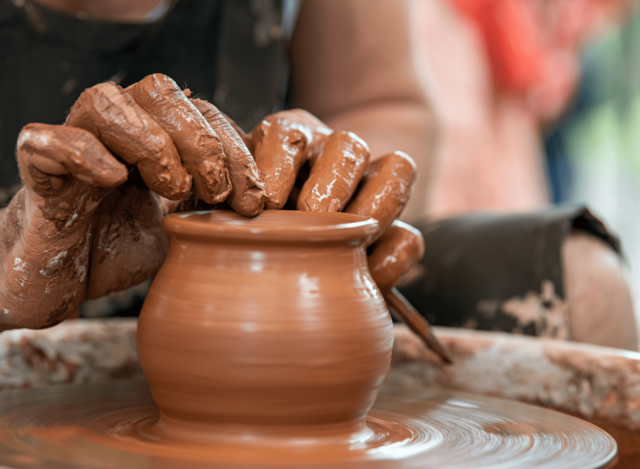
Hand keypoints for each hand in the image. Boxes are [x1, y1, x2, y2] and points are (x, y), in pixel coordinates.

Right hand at [0, 74, 238, 328]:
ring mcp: (76, 140)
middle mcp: (119, 126)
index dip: (235, 151)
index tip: (254, 201)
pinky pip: (49, 138)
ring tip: (171, 189)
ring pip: (107, 100)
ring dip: (151, 142)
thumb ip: (221, 205)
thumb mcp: (189, 228)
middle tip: (215, 193)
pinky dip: (85, 153)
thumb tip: (269, 197)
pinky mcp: (38, 165)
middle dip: (201, 142)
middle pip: (161, 92)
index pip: (204, 113)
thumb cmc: (128, 246)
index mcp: (159, 132)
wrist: (68, 278)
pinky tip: (113, 180)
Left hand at [203, 107, 424, 295]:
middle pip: (348, 145)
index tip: (261, 204)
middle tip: (309, 217)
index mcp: (285, 144)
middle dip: (330, 181)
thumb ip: (206, 212)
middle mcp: (332, 157)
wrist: (284, 261)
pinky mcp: (397, 230)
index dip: (275, 165)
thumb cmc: (243, 234)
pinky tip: (367, 273)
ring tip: (350, 240)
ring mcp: (371, 191)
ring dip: (375, 205)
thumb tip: (181, 223)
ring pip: (397, 170)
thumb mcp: (219, 212)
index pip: (284, 134)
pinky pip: (411, 236)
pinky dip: (393, 257)